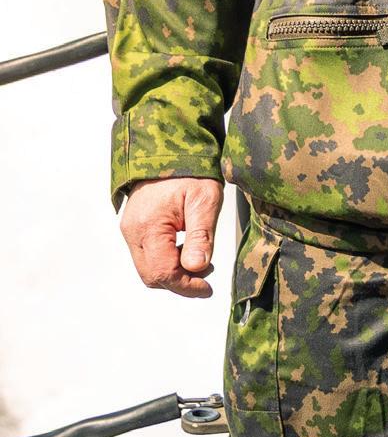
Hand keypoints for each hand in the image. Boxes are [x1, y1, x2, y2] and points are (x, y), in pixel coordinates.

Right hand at [120, 176, 223, 297]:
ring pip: (148, 268)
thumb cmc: (189, 171)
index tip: (207, 288)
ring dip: (173, 273)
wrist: (169, 148)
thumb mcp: (204, 200)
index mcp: (149, 226)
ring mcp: (130, 229)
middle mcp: (133, 231)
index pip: (163, 272)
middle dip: (180, 282)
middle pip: (152, 276)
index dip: (186, 286)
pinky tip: (185, 250)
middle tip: (206, 276)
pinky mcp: (133, 227)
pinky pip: (146, 255)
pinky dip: (165, 261)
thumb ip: (200, 236)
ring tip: (198, 260)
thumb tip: (196, 267)